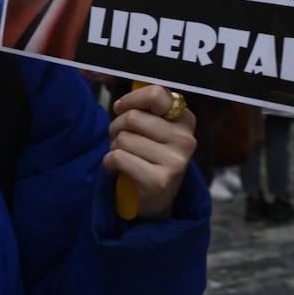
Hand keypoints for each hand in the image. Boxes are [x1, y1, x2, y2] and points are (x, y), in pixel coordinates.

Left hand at [104, 84, 196, 220]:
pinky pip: (118, 158)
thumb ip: (145, 109)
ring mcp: (175, 161)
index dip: (132, 99)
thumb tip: (122, 101)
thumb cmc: (148, 156)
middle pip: (132, 118)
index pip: (156, 94)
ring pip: (123, 139)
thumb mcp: (154, 130)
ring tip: (122, 156)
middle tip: (118, 139)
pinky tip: (116, 170)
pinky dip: (108, 163)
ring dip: (113, 147)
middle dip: (116, 127)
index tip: (121, 108)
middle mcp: (185, 140)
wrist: (155, 200)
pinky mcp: (159, 181)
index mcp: (185, 120)